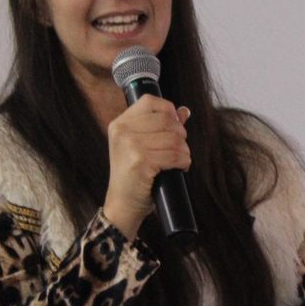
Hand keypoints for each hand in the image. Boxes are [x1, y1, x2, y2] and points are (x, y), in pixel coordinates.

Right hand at [103, 97, 190, 239]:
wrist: (123, 204)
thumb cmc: (135, 175)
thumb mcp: (142, 146)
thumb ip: (161, 126)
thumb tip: (184, 111)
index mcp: (120, 123)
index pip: (151, 101)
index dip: (169, 111)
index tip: (174, 128)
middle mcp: (122, 131)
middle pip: (167, 120)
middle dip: (180, 136)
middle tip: (178, 150)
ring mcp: (130, 145)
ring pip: (175, 138)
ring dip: (184, 152)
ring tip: (178, 161)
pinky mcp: (140, 161)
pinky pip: (175, 155)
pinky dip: (183, 162)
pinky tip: (178, 168)